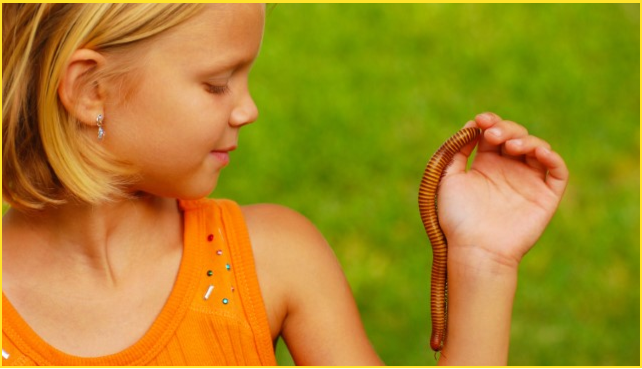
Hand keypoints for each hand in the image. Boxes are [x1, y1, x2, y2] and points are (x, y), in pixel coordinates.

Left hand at [438, 112, 568, 268]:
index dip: (489, 122)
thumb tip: (469, 127)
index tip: (480, 121)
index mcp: (486, 165)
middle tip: (493, 135)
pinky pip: (558, 171)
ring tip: (510, 146)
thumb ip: (455, 152)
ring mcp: (528, 182)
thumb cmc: (457, 219)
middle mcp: (508, 171)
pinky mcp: (546, 196)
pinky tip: (538, 152)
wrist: (475, 249)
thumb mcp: (448, 180)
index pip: (493, 134)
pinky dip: (552, 157)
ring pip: (537, 148)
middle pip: (515, 136)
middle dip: (505, 128)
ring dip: (526, 139)